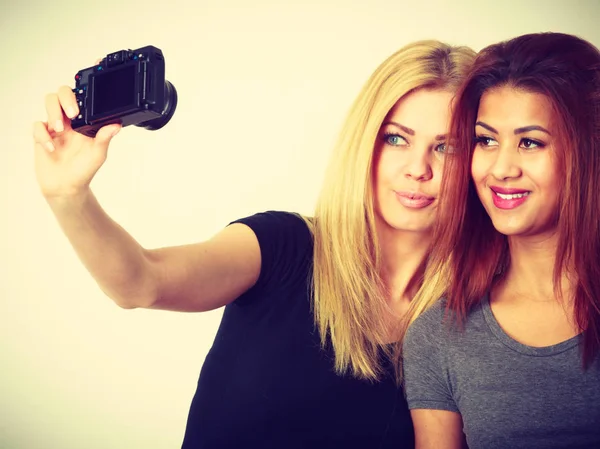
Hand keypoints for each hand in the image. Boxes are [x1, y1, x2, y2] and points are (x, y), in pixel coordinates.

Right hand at [32, 80, 121, 198]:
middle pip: (63, 92)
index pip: (86, 95)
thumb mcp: (99, 154)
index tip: (96, 65)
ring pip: (49, 102)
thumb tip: (117, 124)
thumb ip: (105, 137)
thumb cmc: (84, 169)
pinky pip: (37, 125)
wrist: (66, 187)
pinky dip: (43, 135)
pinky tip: (52, 148)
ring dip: (54, 112)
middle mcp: (70, 119)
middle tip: (74, 114)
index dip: (88, 79)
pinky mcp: (42, 135)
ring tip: (61, 130)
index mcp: (86, 120)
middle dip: (67, 98)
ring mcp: (54, 125)